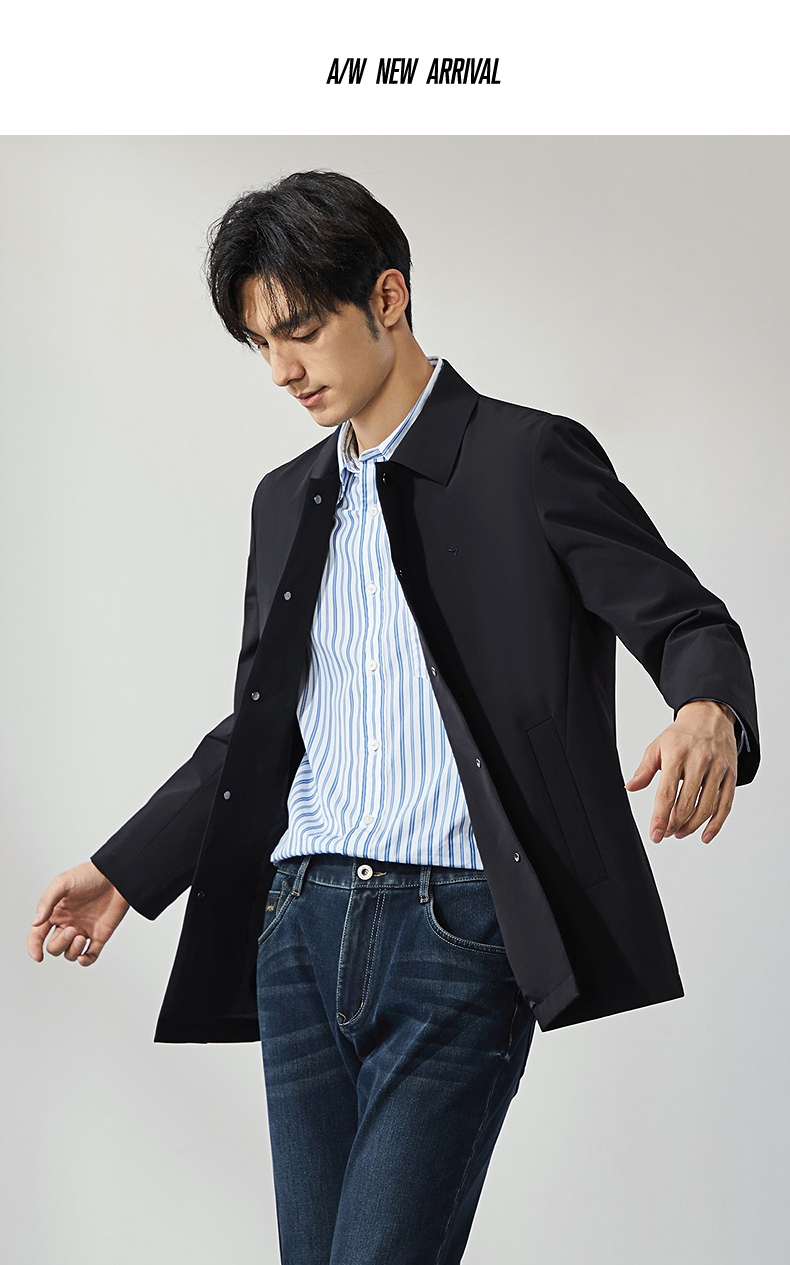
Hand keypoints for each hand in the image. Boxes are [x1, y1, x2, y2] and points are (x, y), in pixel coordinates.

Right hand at [28, 860, 129, 965]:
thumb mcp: (63, 883)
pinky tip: (83, 957)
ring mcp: (84, 930)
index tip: (38, 957)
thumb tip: (35, 922)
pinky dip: (85, 961)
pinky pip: (90, 955)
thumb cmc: (90, 875)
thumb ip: (47, 902)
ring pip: (70, 953)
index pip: (38, 934)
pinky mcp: (100, 935)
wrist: (117, 875)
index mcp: (56, 913)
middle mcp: (68, 923)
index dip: (34, 947)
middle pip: (54, 947)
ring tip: (82, 937)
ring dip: (72, 951)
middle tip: (72, 930)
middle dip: (60, 944)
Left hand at [624, 700, 737, 844]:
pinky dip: (716, 824)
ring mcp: (717, 769)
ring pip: (706, 807)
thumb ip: (644, 769)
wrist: (710, 716)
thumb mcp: (658, 746)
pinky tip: (705, 835)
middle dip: (674, 824)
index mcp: (677, 755)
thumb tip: (630, 787)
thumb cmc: (681, 735)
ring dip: (692, 826)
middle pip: (686, 804)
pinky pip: (725, 805)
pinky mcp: (731, 775)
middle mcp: (699, 762)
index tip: (655, 834)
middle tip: (666, 833)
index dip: (660, 818)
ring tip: (679, 833)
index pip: (666, 793)